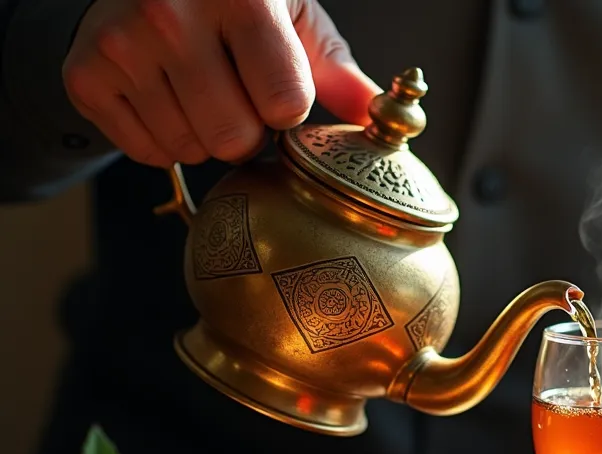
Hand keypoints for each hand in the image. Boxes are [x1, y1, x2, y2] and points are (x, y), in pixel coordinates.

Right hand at [63, 0, 379, 166]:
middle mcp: (171, 14)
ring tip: (201, 93)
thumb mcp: (291, 16)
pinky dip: (165, 139)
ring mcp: (122, 45)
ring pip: (190, 149)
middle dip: (248, 132)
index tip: (277, 89)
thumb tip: (377, 115)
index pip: (284, 103)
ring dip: (206, 137)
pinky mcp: (85, 75)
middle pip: (235, 138)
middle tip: (239, 98)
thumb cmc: (233, 0)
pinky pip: (147, 152)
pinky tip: (167, 98)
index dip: (287, 109)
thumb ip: (335, 69)